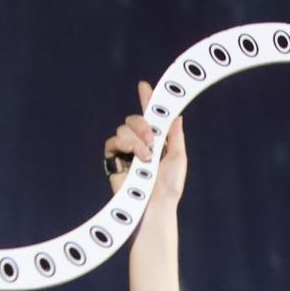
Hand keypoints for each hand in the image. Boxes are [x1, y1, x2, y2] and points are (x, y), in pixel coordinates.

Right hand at [105, 81, 186, 210]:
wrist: (155, 204)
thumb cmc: (169, 186)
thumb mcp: (178, 157)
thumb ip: (175, 136)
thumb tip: (176, 115)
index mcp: (156, 141)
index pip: (149, 117)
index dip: (146, 101)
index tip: (144, 86)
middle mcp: (139, 143)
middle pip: (133, 119)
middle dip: (141, 124)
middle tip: (152, 140)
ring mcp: (125, 151)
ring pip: (123, 129)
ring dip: (135, 140)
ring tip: (146, 159)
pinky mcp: (114, 160)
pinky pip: (111, 142)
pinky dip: (122, 144)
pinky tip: (132, 155)